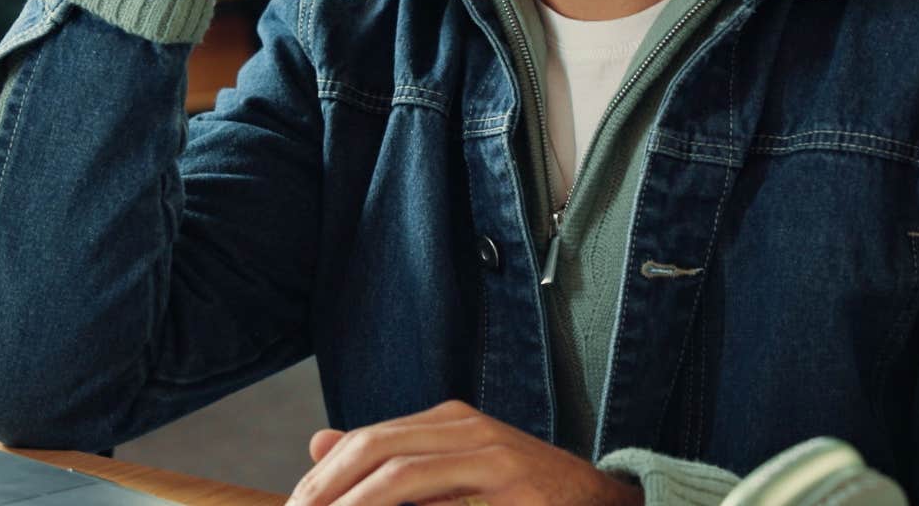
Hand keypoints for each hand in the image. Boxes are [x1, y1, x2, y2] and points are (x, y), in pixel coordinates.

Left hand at [286, 400, 643, 505]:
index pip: (369, 440)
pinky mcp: (513, 497)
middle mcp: (472, 432)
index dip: (324, 479)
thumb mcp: (455, 461)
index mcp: (453, 420)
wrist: (601, 503)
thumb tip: (317, 443)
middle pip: (379, 452)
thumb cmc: (520, 492)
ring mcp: (496, 464)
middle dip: (328, 492)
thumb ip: (392, 454)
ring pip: (404, 476)